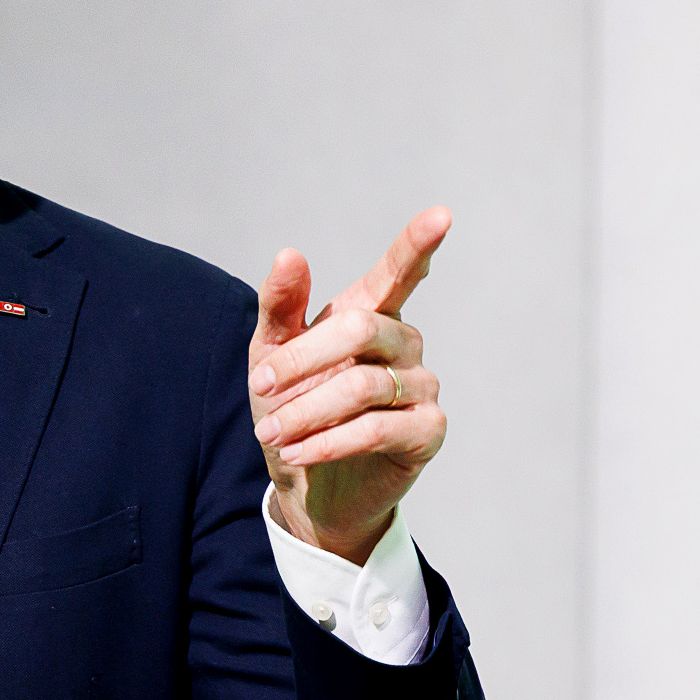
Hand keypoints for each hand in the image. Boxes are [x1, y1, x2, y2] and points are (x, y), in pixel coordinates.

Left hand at [249, 206, 451, 563]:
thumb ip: (280, 308)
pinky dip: (329, 443)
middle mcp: (404, 344)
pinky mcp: (428, 432)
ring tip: (271, 434)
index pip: (399, 272)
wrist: (305, 485)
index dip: (418, 244)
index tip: (441, 215)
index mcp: (371, 316)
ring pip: (363, 386)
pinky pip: (376, 429)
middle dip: (302, 361)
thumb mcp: (270, 357)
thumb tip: (290, 253)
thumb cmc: (293, 410)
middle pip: (362, 329)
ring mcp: (422, 387)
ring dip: (306, 412)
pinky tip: (298, 455)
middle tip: (259, 388)